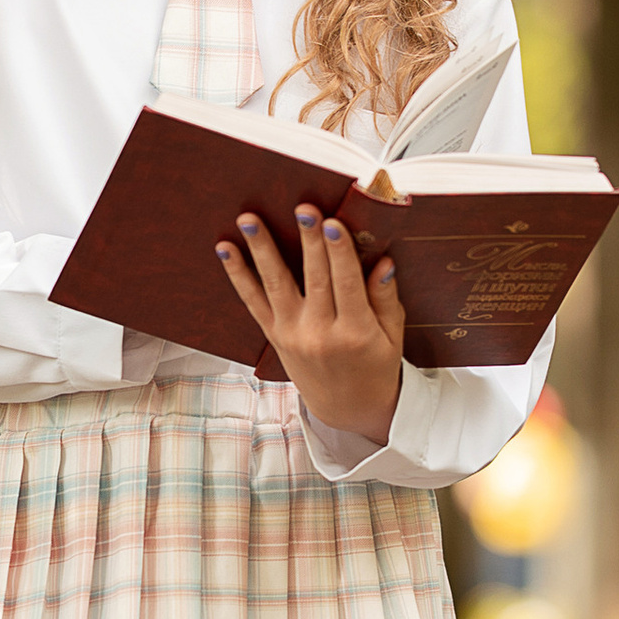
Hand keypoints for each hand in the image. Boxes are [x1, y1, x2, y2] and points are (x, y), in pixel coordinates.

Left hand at [217, 203, 406, 441]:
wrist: (347, 410)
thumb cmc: (376, 368)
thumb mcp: (393, 338)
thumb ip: (386, 299)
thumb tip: (383, 262)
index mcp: (355, 334)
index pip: (347, 285)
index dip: (340, 253)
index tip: (333, 223)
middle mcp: (319, 334)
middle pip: (314, 279)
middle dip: (308, 241)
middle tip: (302, 208)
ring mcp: (292, 334)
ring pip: (276, 285)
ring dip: (261, 249)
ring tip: (249, 219)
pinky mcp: (274, 336)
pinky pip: (252, 302)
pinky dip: (237, 274)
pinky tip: (225, 250)